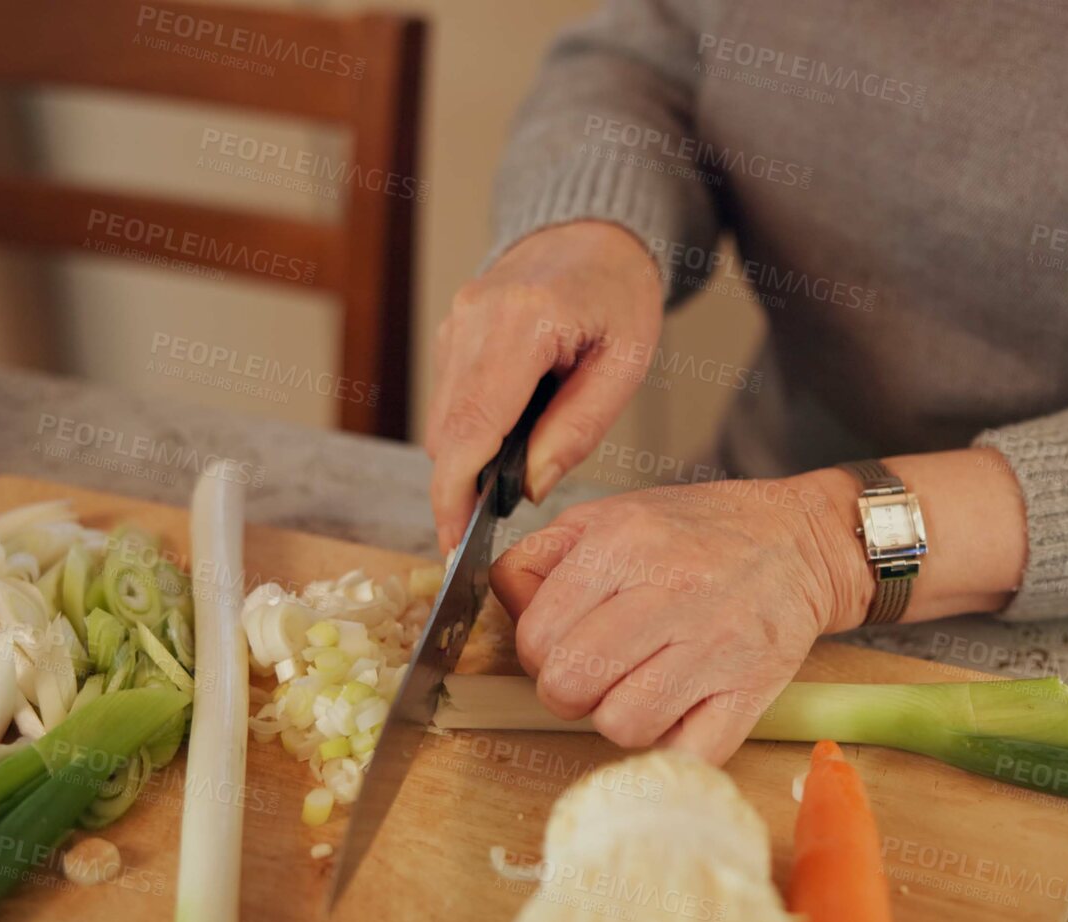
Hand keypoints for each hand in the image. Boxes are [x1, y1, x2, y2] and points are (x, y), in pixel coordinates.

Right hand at [425, 221, 663, 551]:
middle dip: (463, 486)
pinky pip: (449, 399)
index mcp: (523, 322)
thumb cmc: (620, 293)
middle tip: (498, 519)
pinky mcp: (451, 331)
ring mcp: (456, 322)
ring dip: (470, 457)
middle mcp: (474, 318)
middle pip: (446, 431)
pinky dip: (472, 429)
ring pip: (442, 420)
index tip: (452, 541)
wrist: (594, 233)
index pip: (470, 425)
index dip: (455, 494)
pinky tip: (513, 430)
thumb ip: (578, 428)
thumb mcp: (625, 364)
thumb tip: (531, 488)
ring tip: (521, 464)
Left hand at [488, 471, 872, 764]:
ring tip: (642, 688)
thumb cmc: (697, 534)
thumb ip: (542, 560)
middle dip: (569, 691)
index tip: (565, 645)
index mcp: (623, 542)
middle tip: (597, 674)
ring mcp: (715, 645)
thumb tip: (509, 613)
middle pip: (567, 686)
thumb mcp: (609, 516)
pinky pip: (688, 752)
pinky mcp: (753, 689)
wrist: (800, 542)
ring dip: (621, 718)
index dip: (538, 653)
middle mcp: (669, 591)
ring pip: (621, 726)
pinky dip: (676, 745)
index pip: (535, 636)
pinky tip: (682, 711)